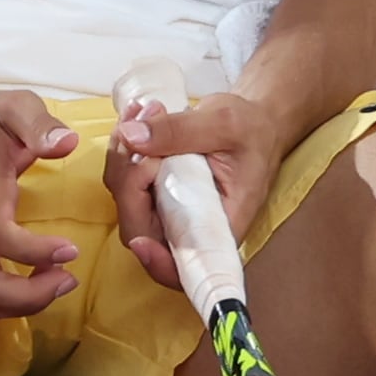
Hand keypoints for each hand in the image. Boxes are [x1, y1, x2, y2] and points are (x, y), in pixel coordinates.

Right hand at [0, 88, 82, 317]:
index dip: (31, 252)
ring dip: (17, 306)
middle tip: (68, 280)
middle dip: (25, 296)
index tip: (71, 250)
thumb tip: (67, 143)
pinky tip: (36, 287)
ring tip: (58, 283)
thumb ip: (39, 122)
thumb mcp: (11, 106)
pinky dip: (4, 305)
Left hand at [110, 89, 289, 295]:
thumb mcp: (224, 123)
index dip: (157, 262)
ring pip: (127, 203)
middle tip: (138, 129)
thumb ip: (179, 131)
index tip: (141, 244)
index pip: (185, 262)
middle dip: (128, 179)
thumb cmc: (252, 130)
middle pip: (142, 229)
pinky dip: (124, 151)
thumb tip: (131, 137)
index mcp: (220, 224)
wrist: (253, 124)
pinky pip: (127, 183)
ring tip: (142, 113)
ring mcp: (169, 211)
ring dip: (122, 157)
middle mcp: (191, 226)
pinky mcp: (156, 194)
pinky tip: (136, 120)